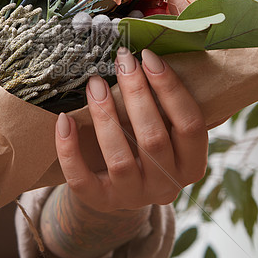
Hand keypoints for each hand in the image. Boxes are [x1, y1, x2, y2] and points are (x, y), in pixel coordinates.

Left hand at [55, 48, 207, 212]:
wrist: (120, 187)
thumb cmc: (147, 144)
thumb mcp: (168, 130)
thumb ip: (169, 103)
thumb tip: (153, 54)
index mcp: (192, 166)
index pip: (191, 125)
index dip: (171, 89)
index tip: (149, 56)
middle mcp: (167, 186)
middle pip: (154, 139)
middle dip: (137, 94)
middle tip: (122, 61)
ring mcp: (133, 197)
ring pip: (119, 158)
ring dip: (106, 117)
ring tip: (95, 84)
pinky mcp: (100, 202)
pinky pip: (81, 179)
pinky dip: (70, 149)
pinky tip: (64, 119)